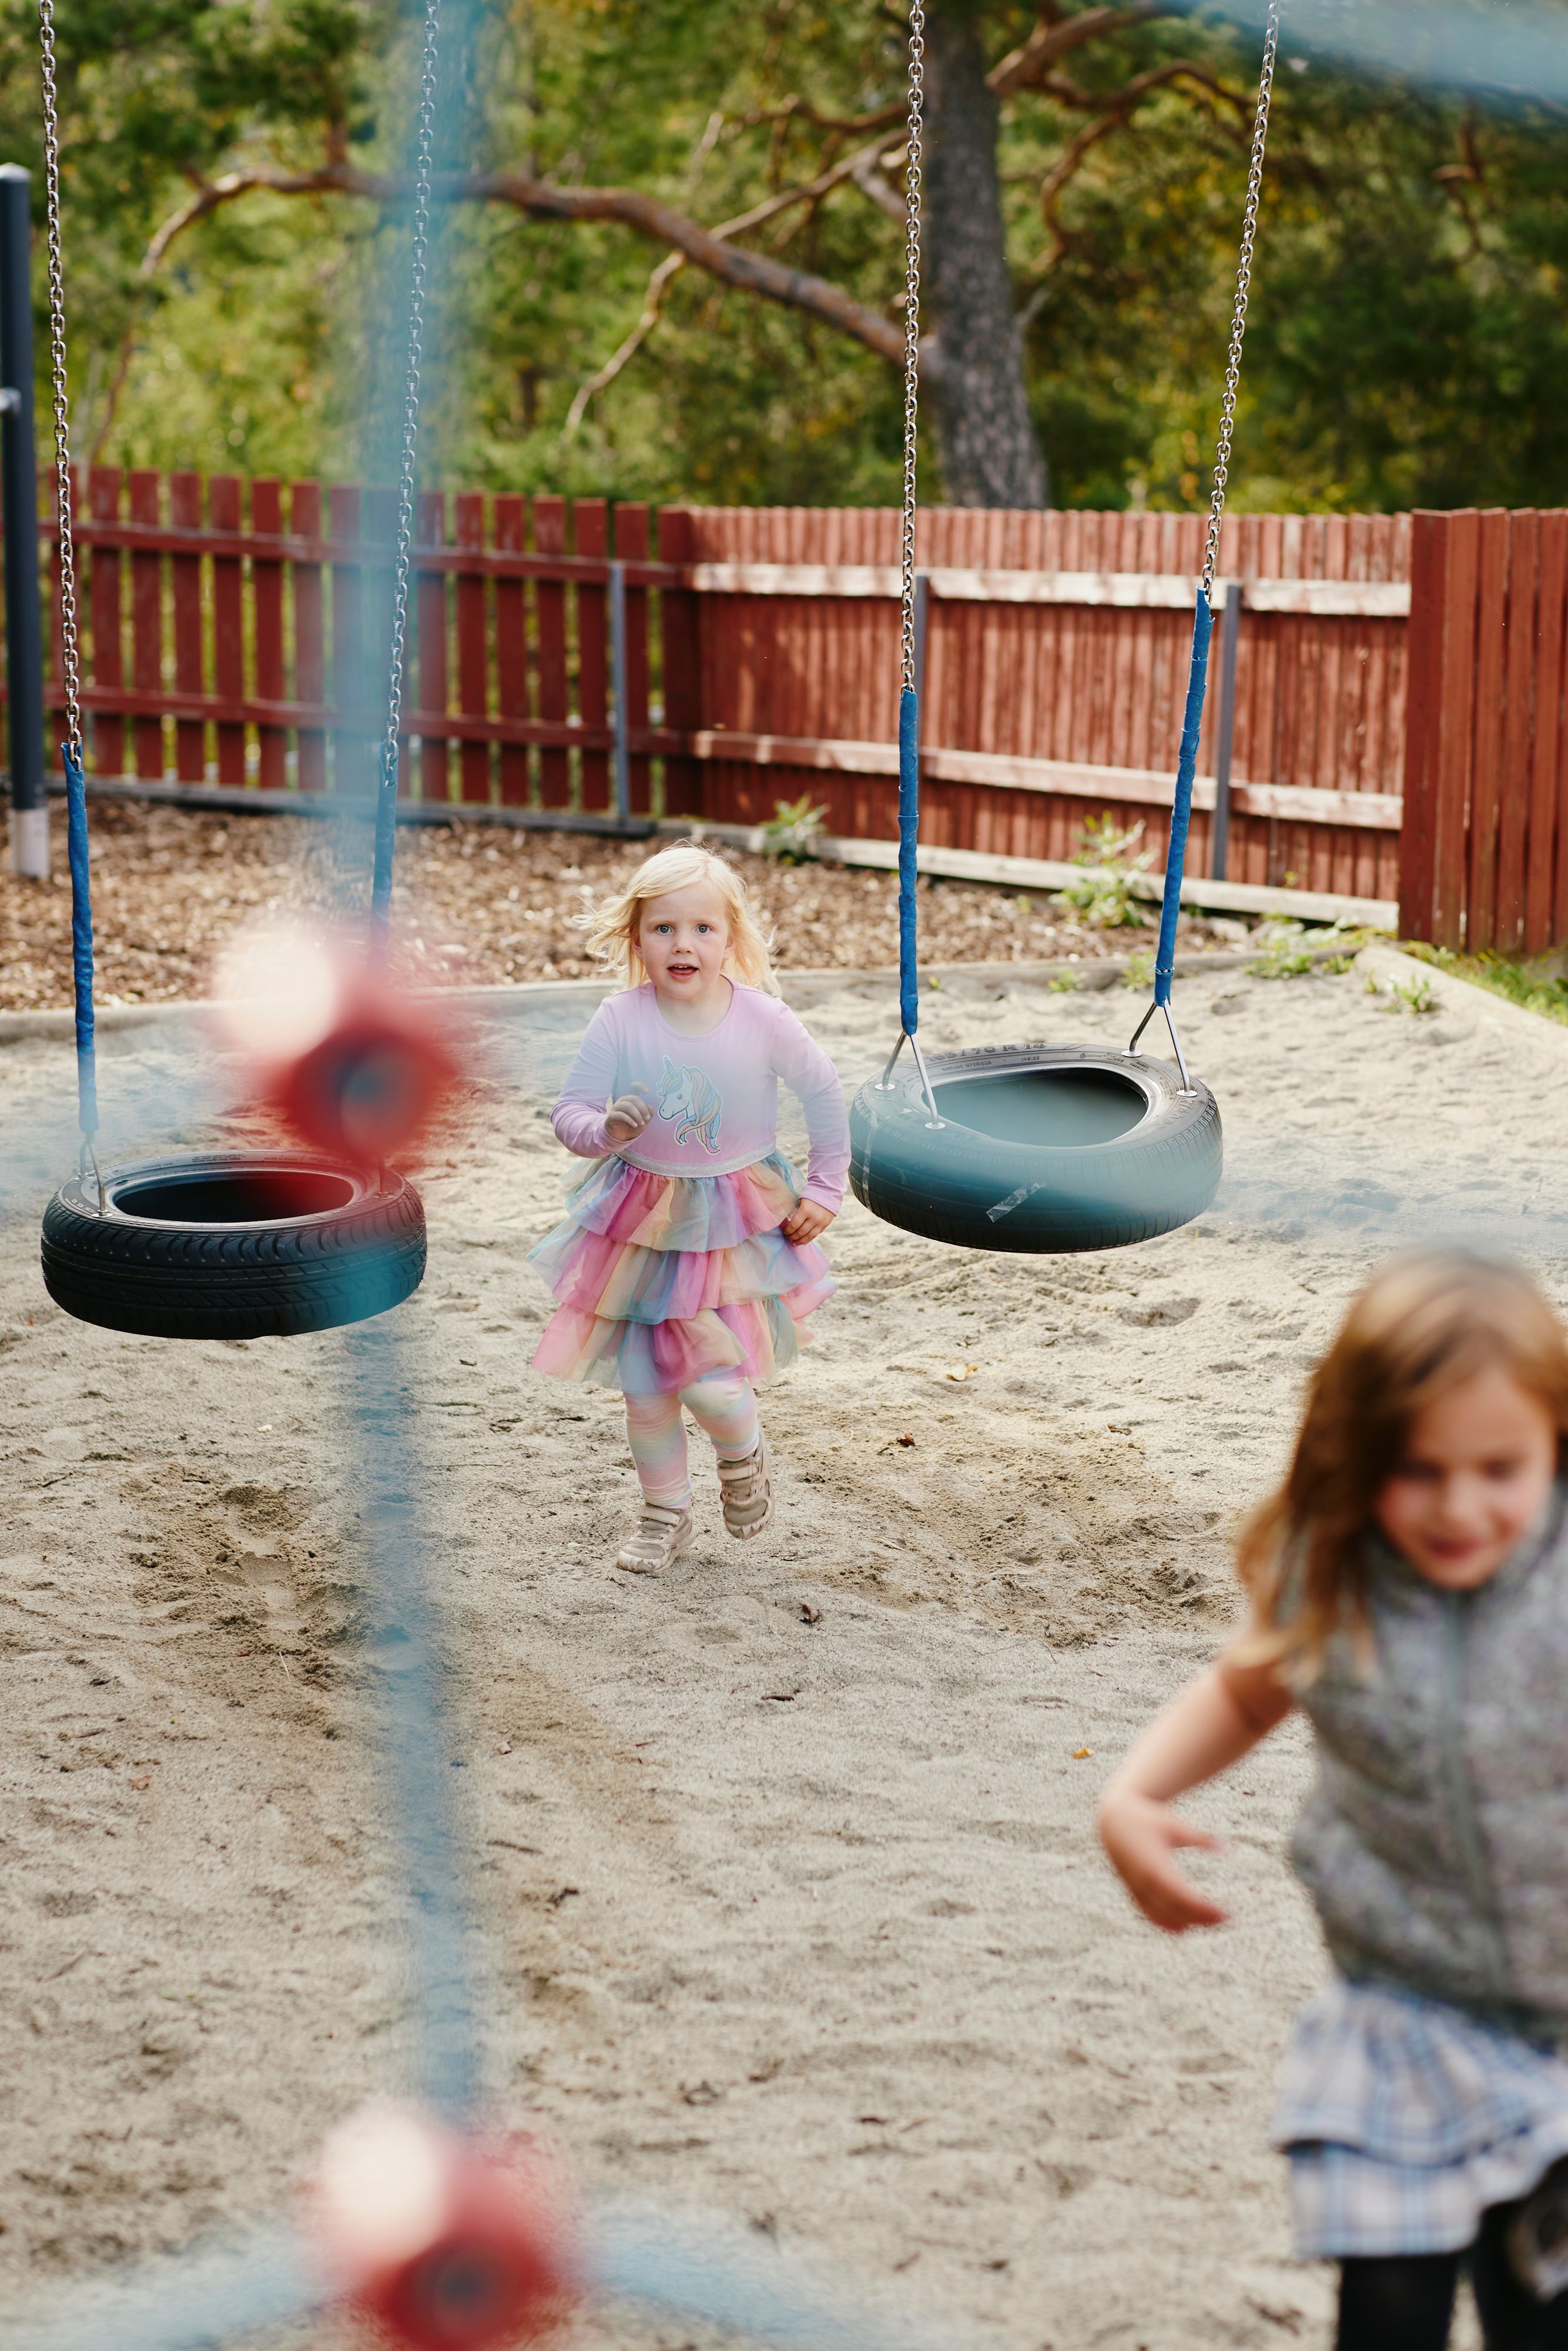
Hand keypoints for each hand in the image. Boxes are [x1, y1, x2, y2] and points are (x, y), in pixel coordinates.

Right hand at [603, 1090, 652, 1143]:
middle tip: (647, 1118)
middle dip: (643, 1108)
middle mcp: (623, 1101)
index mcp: (631, 1100)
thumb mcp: (643, 1122)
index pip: (634, 1087)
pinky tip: (634, 1125)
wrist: (621, 1138)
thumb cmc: (632, 1126)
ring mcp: (616, 1108)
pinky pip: (620, 1115)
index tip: (647, 1092)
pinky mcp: (611, 1116)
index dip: (640, 1086)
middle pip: (634, 1098)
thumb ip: (648, 1115)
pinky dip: (629, 1120)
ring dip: (637, 1115)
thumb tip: (651, 1108)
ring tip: (641, 1123)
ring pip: (628, 1105)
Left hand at [782, 1198, 833, 1244]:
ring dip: (800, 1241)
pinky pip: (816, 1234)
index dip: (788, 1230)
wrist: (829, 1192)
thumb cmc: (812, 1195)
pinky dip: (809, 1238)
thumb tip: (790, 1225)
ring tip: (794, 1243)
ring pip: (809, 1236)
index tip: (785, 1232)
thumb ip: (797, 1213)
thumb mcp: (802, 1201)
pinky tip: (804, 1240)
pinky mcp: (826, 1224)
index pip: (794, 1225)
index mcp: (805, 1210)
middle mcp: (814, 1218)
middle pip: (801, 1232)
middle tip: (788, 1238)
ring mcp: (821, 1222)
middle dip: (793, 1237)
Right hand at [1097, 1785, 1227, 1933]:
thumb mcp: (1174, 1824)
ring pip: (1162, 1917)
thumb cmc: (1147, 1819)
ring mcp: (1137, 1889)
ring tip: (1210, 1922)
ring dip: (1186, 1923)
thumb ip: (1199, 1838)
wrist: (1114, 1820)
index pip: (1183, 1898)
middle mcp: (1144, 1882)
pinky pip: (1149, 1914)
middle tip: (1225, 1919)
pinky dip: (1166, 1923)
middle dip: (1201, 1918)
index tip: (1225, 1913)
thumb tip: (1226, 1848)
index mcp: (1155, 1866)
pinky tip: (1184, 1926)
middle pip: (1175, 1911)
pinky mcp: (1132, 1891)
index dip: (1204, 1909)